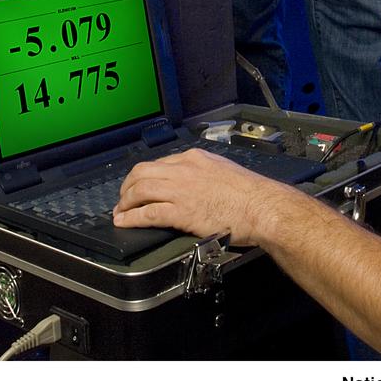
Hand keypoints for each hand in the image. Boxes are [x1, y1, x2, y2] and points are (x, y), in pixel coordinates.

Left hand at [112, 148, 287, 245]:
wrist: (260, 206)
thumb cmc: (250, 193)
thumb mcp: (224, 172)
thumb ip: (205, 175)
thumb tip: (196, 186)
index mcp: (195, 158)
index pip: (161, 163)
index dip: (145, 176)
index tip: (140, 185)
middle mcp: (184, 169)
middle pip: (143, 172)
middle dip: (128, 186)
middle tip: (123, 198)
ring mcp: (181, 189)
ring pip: (141, 189)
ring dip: (126, 201)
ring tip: (120, 212)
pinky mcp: (181, 211)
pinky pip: (148, 213)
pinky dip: (132, 218)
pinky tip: (125, 222)